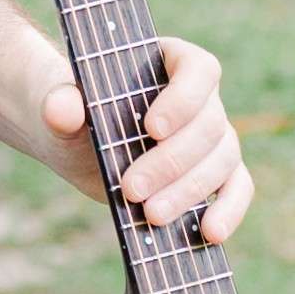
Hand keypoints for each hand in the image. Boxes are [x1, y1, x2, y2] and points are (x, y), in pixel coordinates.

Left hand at [39, 36, 253, 244]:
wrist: (72, 141)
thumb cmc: (69, 110)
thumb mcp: (56, 102)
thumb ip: (60, 102)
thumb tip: (61, 111)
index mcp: (171, 60)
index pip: (198, 70)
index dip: (183, 99)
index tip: (152, 128)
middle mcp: (201, 97)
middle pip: (210, 125)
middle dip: (171, 162)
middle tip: (131, 188)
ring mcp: (210, 137)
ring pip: (222, 160)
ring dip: (189, 191)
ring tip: (151, 214)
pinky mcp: (211, 173)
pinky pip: (237, 187)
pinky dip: (229, 210)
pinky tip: (211, 233)